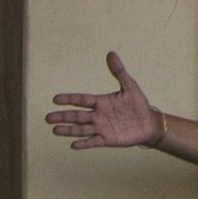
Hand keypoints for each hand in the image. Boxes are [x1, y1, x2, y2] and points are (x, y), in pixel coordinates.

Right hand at [46, 55, 163, 152]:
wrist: (149, 123)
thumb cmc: (138, 104)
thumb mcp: (130, 85)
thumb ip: (119, 71)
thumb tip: (111, 53)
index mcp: (101, 102)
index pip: (81, 100)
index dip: (69, 99)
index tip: (55, 99)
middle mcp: (98, 115)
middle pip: (77, 116)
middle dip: (63, 116)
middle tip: (48, 118)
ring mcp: (102, 128)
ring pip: (82, 129)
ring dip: (68, 130)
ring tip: (55, 130)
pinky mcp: (108, 139)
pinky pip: (94, 141)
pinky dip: (84, 143)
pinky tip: (73, 145)